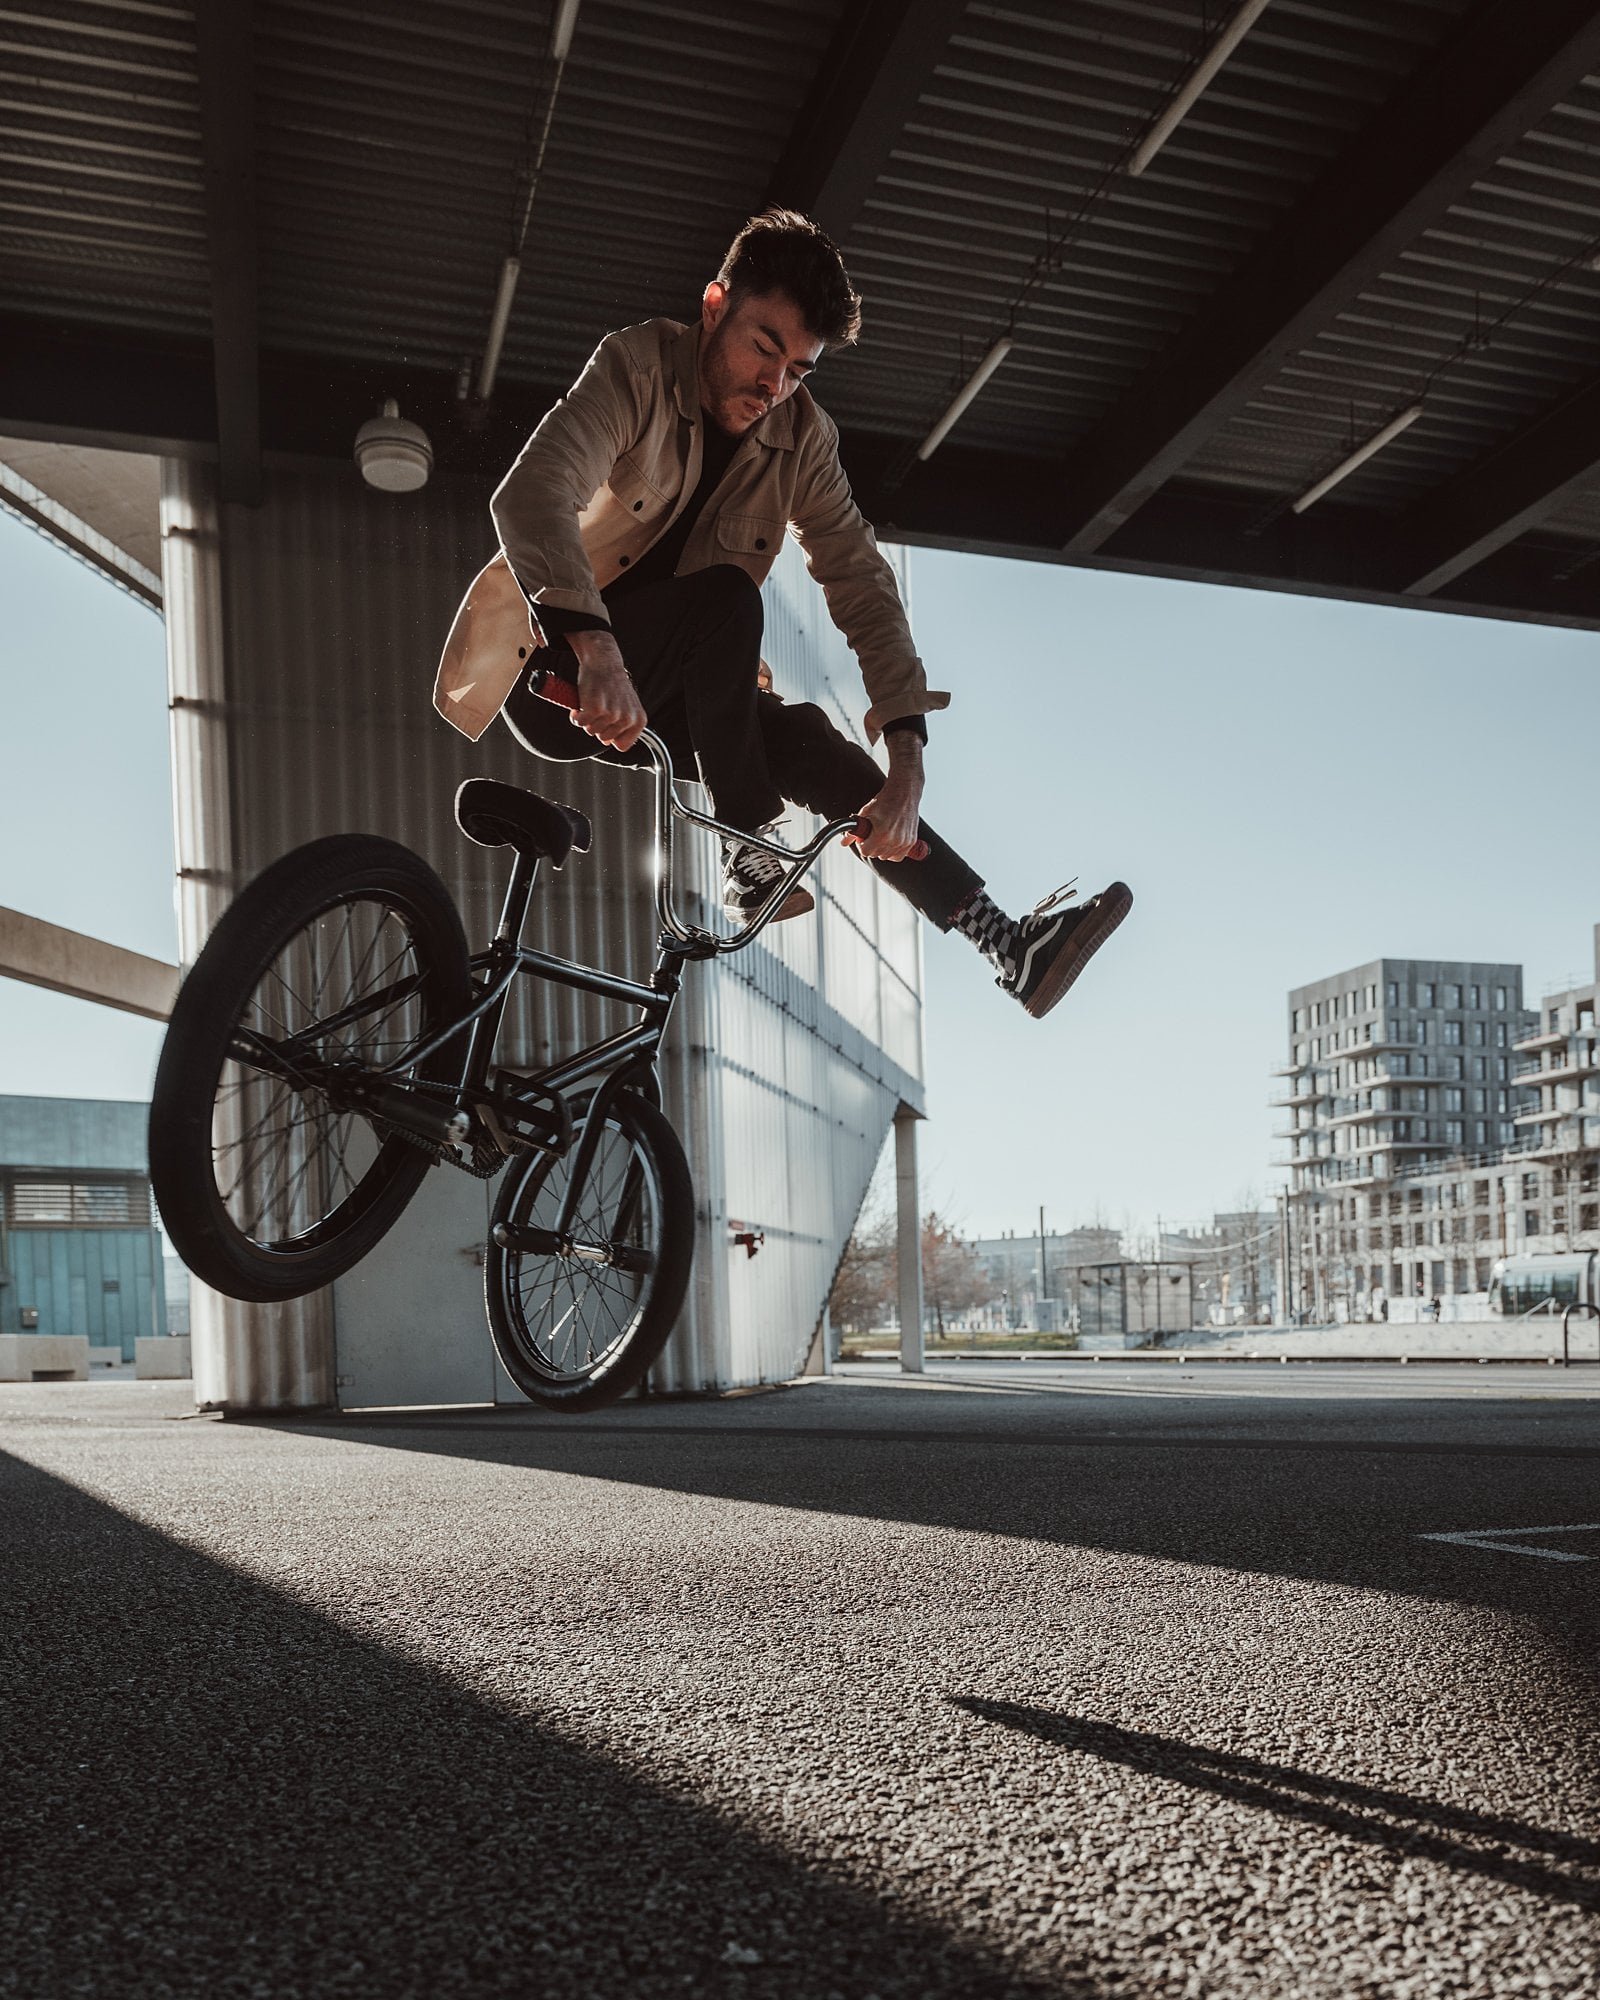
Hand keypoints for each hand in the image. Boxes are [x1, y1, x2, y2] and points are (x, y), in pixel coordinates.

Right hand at [569, 629, 646, 751]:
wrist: (604, 661)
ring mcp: (612, 714)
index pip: (622, 746)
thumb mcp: (628, 706)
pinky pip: (580, 723)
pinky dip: (576, 715)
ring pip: (591, 731)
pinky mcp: (595, 709)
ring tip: (591, 703)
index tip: (607, 724)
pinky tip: (581, 704)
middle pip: (604, 739)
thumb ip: (624, 725)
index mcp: (639, 721)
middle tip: (599, 707)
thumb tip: (611, 742)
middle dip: (597, 725)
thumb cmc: (613, 684)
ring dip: (587, 719)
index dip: (611, 737)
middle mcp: (627, 719)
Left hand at [855, 762, 924, 860]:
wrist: (904, 792)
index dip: (861, 844)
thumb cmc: (885, 801)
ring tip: (881, 835)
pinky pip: (898, 856)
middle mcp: (894, 841)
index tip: (863, 837)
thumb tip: (844, 842)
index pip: (865, 852)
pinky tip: (890, 841)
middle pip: (875, 855)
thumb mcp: (865, 813)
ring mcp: (904, 842)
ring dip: (881, 849)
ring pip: (886, 857)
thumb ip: (853, 831)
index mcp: (881, 835)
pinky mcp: (911, 842)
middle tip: (872, 834)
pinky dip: (893, 852)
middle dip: (871, 846)